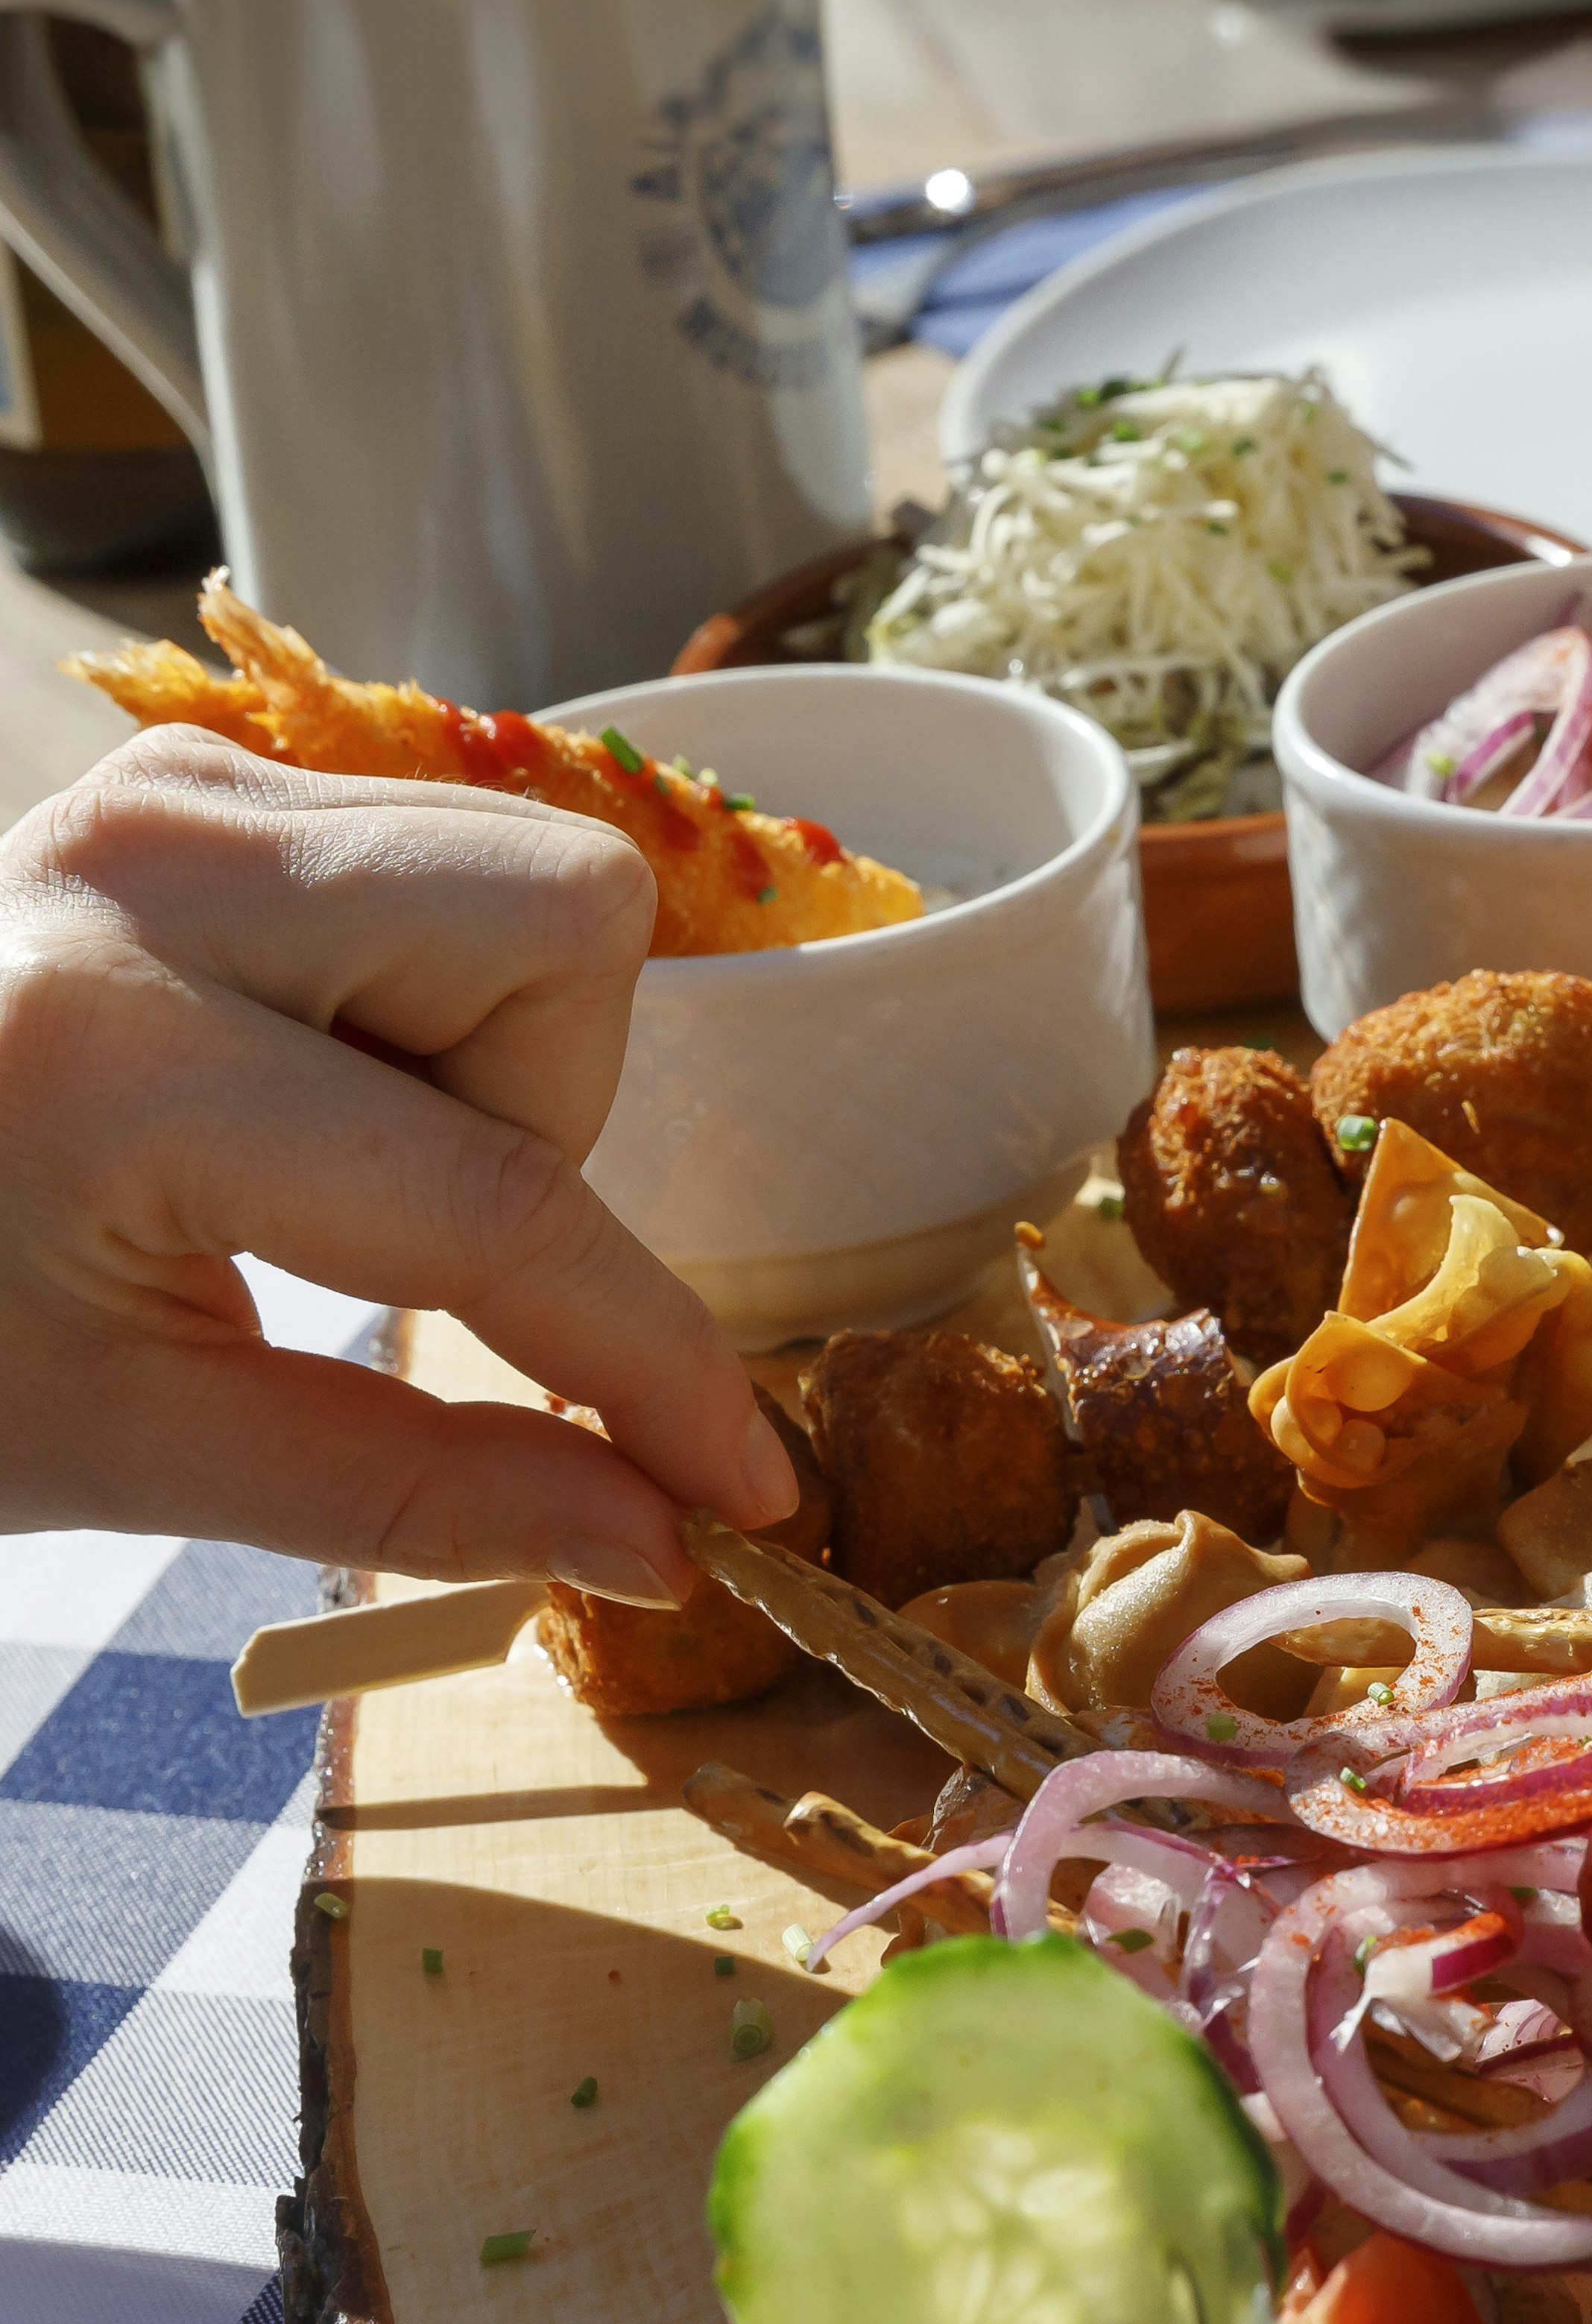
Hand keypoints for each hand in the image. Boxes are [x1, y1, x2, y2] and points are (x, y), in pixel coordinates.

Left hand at [0, 726, 799, 1598]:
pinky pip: (438, 863)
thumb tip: (654, 1541)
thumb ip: (414, 1491)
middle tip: (402, 1234)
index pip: (495, 1205)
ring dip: (487, 1058)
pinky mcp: (189, 782)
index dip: (652, 1361)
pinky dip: (425, 1003)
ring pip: (524, 880)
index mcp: (117, 1056)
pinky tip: (303, 1095)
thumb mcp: (129, 1449)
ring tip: (329, 1165)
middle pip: (568, 926)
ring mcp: (173, 792)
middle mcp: (156, 860)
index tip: (742, 1486)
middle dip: (545, 1115)